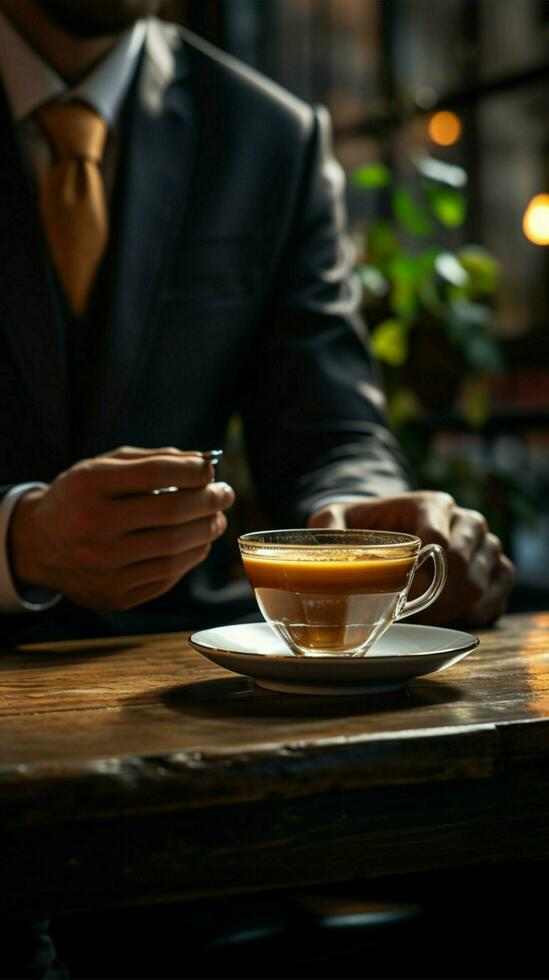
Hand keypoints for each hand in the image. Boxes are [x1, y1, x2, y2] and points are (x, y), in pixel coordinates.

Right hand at [10, 446, 234, 611]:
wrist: (38, 544)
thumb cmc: (82, 497)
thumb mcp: (104, 467)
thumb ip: (154, 460)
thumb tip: (206, 463)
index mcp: (89, 486)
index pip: (156, 473)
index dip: (193, 470)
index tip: (209, 469)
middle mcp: (93, 527)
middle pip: (171, 513)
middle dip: (210, 501)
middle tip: (225, 494)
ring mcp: (103, 567)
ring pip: (175, 550)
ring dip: (207, 531)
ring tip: (216, 519)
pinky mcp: (114, 595)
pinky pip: (167, 577)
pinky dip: (191, 557)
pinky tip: (198, 543)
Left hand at [308, 492, 514, 627]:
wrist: (387, 529)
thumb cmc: (360, 526)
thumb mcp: (334, 520)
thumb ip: (327, 526)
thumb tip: (325, 541)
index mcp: (430, 504)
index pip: (437, 539)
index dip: (419, 575)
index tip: (398, 595)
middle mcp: (463, 520)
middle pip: (464, 562)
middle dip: (435, 596)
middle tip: (410, 614)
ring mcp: (483, 541)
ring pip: (484, 578)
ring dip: (454, 606)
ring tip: (425, 617)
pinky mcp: (495, 564)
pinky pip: (502, 587)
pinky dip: (482, 609)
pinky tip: (455, 618)